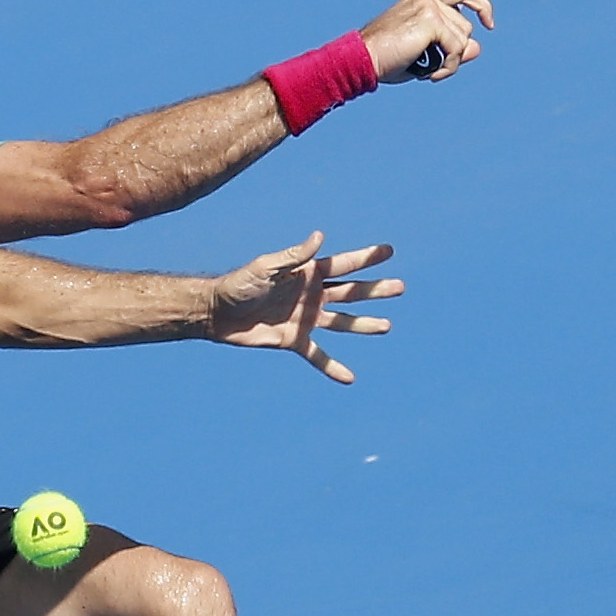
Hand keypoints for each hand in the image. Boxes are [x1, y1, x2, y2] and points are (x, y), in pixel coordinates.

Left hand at [207, 233, 399, 383]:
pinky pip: (317, 356)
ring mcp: (305, 318)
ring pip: (342, 322)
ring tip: (386, 327)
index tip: (389, 250)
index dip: (366, 258)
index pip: (343, 264)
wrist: (215, 313)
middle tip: (400, 288)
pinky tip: (349, 378)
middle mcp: (312, 295)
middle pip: (351, 292)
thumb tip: (320, 236)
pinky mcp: (293, 340)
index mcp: (307, 274)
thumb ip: (293, 256)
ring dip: (363, 325)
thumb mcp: (265, 268)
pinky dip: (332, 367)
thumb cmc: (238, 285)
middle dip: (374, 290)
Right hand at [359, 0, 492, 81]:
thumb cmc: (382, 58)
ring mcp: (428, 7)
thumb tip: (476, 48)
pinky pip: (457, 47)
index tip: (487, 23)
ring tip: (430, 70)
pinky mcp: (430, 22)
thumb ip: (450, 46)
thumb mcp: (422, 52)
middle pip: (464, 23)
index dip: (479, 5)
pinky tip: (431, 75)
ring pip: (463, 37)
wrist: (359, 61)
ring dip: (451, 60)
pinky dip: (449, 66)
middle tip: (441, 65)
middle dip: (457, 48)